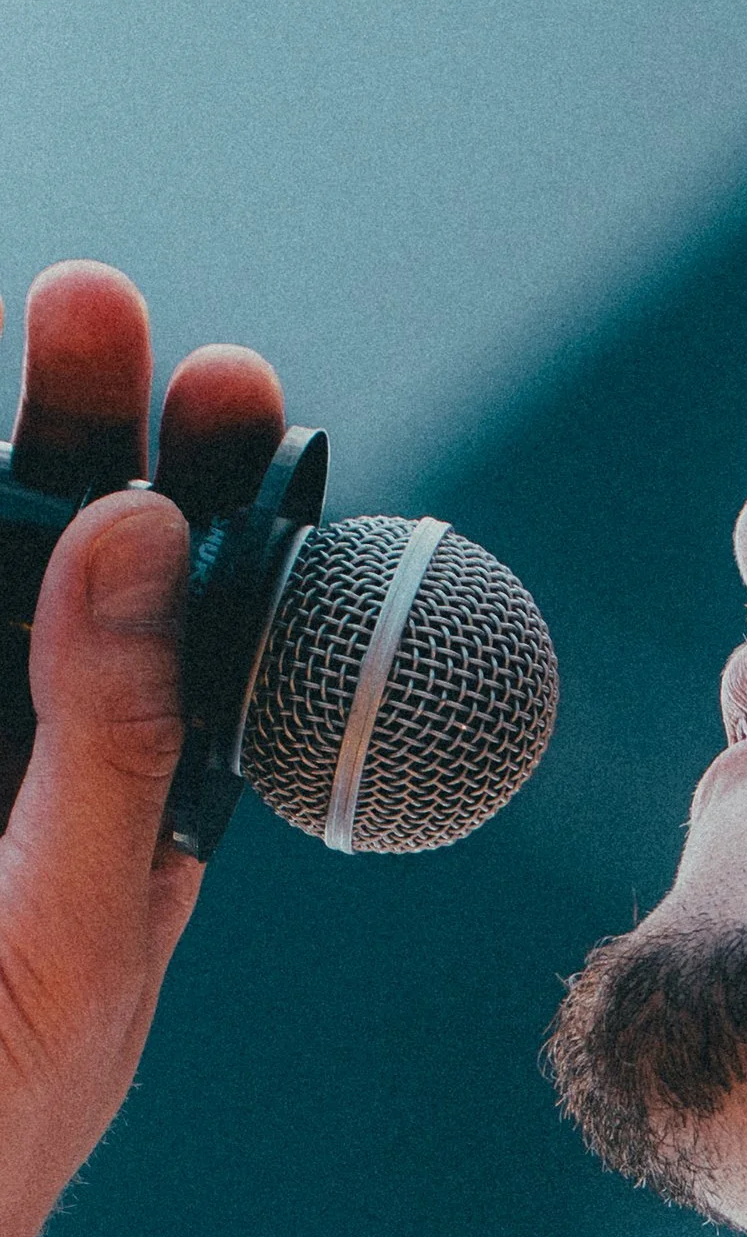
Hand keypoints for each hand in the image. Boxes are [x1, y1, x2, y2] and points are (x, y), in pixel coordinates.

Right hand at [0, 265, 284, 1236]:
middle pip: (54, 557)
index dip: (213, 502)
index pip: (185, 624)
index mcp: (123, 802)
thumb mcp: (69, 935)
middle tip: (93, 301)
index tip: (236, 389)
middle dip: (76, 426)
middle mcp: (22, 756)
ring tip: (58, 335)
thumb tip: (141, 530)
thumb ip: (104, 740)